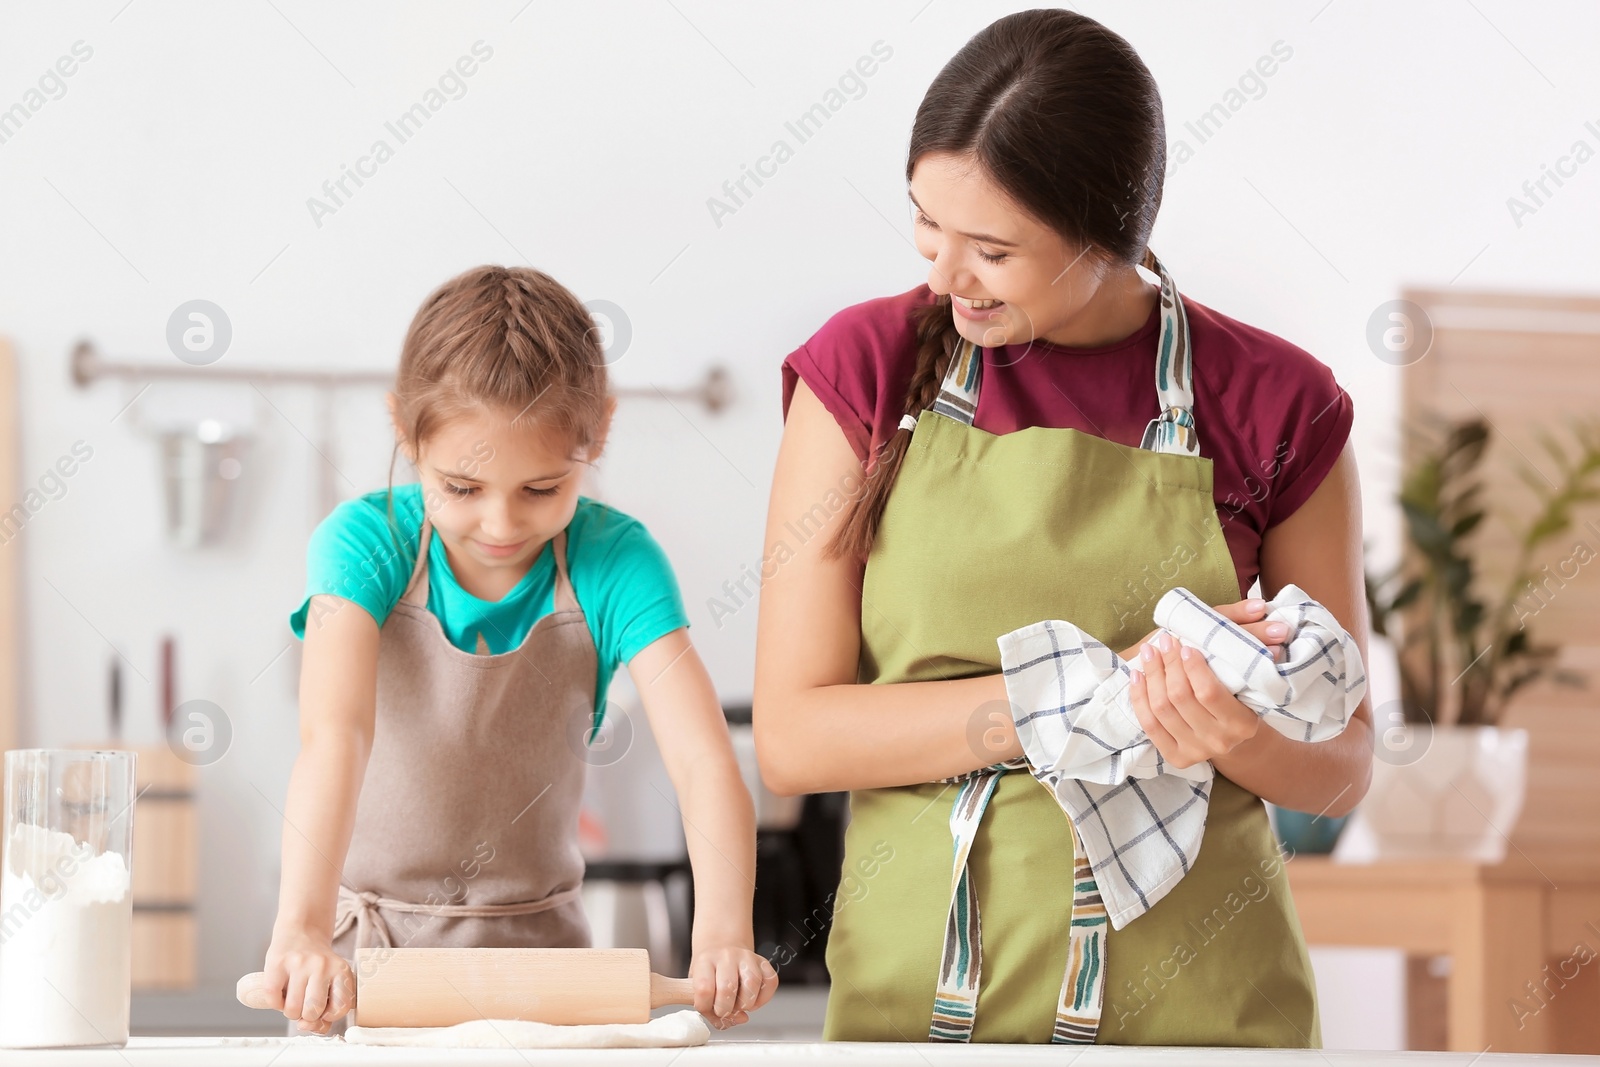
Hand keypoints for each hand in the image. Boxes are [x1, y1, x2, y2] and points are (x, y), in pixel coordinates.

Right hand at [262, 926, 354, 1033]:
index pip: (340, 1008)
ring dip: (290, 1011)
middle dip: (306, 1015)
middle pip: (313, 1012)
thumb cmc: (316, 964)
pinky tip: (281, 993)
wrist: (301, 930)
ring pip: (292, 1010)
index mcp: (341, 970)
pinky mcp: (277, 962)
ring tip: (293, 997)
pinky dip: (275, 1003)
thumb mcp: (331, 981)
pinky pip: (273, 1000)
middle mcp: (322, 965)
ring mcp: (299, 963)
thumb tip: (306, 1026)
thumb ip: (325, 1009)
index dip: (329, 1016)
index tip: (324, 1009)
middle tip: (304, 1002)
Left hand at [688, 945, 777, 1029]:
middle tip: (724, 1011)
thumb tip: (741, 1018)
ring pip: (751, 984)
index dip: (705, 1007)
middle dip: (725, 1010)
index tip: (707, 1008)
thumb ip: (712, 1013)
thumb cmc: (709, 974)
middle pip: (727, 988)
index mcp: (705, 961)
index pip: (704, 989)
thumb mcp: (698, 990)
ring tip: (739, 1005)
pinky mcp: (763, 961)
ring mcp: (746, 957)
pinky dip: (763, 999)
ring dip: (745, 1004)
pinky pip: (771, 982)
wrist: (720, 949)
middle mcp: (726, 956)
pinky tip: (753, 999)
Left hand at [1126, 599, 1274, 769]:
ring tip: (1149, 652)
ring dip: (1151, 675)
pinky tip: (1137, 675)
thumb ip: (1250, 638)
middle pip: (1180, 697)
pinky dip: (1139, 696)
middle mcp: (1219, 742)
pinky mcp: (1176, 756)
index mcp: (1242, 724)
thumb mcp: (1249, 671)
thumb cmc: (1241, 698)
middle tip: (1163, 641)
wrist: (1235, 739)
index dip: (1192, 667)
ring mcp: (1195, 752)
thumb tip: (1258, 607)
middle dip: (1168, 664)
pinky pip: (1149, 724)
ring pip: (1162, 709)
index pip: (1208, 693)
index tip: (1186, 646)